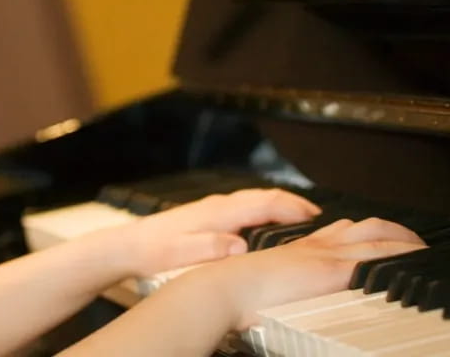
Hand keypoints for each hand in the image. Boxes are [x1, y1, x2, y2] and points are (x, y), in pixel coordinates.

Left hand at [115, 188, 320, 277]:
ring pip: (255, 200)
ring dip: (280, 205)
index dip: (293, 208)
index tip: (316, 217)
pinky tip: (268, 223)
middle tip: (319, 217)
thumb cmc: (154, 251)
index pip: (264, 202)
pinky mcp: (209, 215)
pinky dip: (265, 210)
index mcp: (218, 212)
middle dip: (294, 203)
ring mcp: (214, 208)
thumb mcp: (180, 253)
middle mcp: (218, 205)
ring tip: (302, 219)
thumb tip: (240, 246)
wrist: (129, 246)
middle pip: (264, 196)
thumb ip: (210, 248)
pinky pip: (246, 207)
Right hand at [199, 216, 425, 330]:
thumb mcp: (271, 290)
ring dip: (405, 243)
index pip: (344, 231)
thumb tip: (292, 304)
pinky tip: (417, 268)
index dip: (369, 231)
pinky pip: (375, 260)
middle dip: (397, 232)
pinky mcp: (332, 270)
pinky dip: (399, 260)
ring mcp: (326, 256)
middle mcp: (318, 246)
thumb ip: (289, 290)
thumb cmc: (240, 296)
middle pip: (367, 227)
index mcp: (303, 250)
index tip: (386, 237)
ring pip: (378, 239)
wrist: (226, 290)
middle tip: (418, 243)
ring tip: (426, 253)